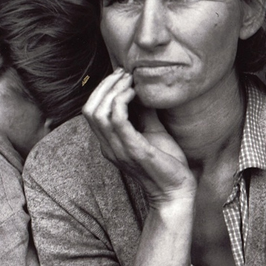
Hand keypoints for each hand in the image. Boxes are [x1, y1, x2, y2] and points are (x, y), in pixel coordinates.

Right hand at [83, 68, 195, 204]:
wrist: (176, 191)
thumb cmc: (166, 163)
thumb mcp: (152, 132)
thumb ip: (143, 113)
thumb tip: (143, 89)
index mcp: (110, 143)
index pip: (91, 112)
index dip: (102, 90)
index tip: (121, 76)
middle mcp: (109, 147)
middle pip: (89, 109)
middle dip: (105, 86)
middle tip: (124, 74)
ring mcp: (118, 149)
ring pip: (98, 112)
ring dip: (113, 90)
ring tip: (130, 80)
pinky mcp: (133, 150)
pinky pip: (117, 120)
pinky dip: (122, 101)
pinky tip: (135, 93)